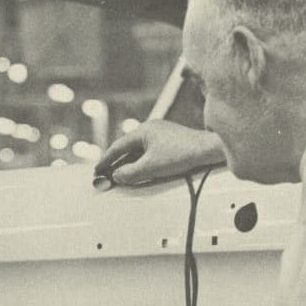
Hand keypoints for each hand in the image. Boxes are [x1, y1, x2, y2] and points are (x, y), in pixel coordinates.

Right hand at [94, 118, 225, 188]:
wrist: (208, 150)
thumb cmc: (182, 154)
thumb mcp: (151, 167)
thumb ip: (130, 173)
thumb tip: (116, 176)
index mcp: (144, 130)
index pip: (119, 146)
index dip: (106, 159)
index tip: (97, 169)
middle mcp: (152, 129)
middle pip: (128, 148)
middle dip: (116, 162)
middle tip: (105, 174)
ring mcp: (162, 134)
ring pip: (139, 150)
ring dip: (130, 163)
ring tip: (120, 176)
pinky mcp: (171, 141)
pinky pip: (150, 151)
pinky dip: (142, 161)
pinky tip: (140, 171)